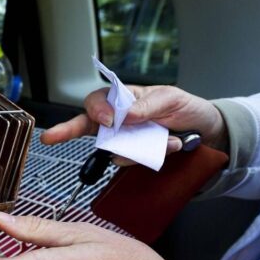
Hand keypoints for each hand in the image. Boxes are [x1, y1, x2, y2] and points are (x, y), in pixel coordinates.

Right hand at [40, 85, 227, 163]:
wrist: (207, 132)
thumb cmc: (186, 108)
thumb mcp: (171, 98)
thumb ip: (148, 105)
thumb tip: (125, 114)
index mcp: (124, 99)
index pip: (98, 100)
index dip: (96, 109)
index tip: (106, 119)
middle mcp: (118, 121)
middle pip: (86, 125)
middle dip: (66, 131)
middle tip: (51, 137)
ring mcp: (125, 141)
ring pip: (113, 149)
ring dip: (138, 148)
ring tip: (170, 140)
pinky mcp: (135, 157)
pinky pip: (132, 161)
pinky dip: (153, 155)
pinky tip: (172, 146)